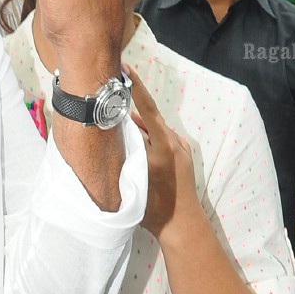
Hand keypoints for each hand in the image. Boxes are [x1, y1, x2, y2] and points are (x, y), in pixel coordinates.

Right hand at [131, 72, 195, 239]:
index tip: (125, 68)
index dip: (136, 87)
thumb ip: (130, 150)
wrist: (183, 226)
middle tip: (111, 96)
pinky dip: (148, 137)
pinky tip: (136, 143)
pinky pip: (162, 139)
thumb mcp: (136, 177)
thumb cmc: (155, 208)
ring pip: (155, 130)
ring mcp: (182, 149)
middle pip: (149, 118)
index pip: (147, 109)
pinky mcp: (184, 156)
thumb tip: (120, 129)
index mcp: (164, 146)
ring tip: (118, 122)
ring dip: (138, 126)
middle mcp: (175, 143)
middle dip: (131, 108)